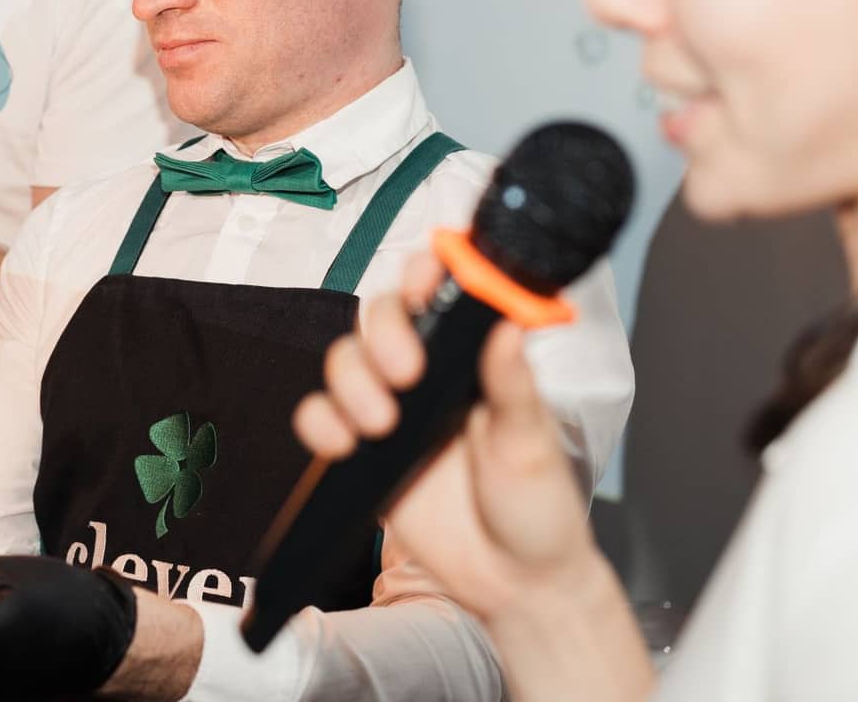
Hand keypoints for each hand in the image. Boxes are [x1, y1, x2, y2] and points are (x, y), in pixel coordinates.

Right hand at [291, 253, 596, 619]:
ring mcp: (392, 409)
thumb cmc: (539, 509)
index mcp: (474, 359)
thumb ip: (514, 387)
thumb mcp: (533, 445)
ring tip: (381, 424)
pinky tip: (343, 443)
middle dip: (383, 333)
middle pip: (382, 317)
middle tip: (405, 372)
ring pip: (346, 361)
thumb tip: (510, 326)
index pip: (442, 292)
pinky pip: (320, 418)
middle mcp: (429, 374)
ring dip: (351, 381)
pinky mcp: (362, 451)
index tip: (424, 283)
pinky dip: (319, 422)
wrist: (513, 584)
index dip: (425, 273)